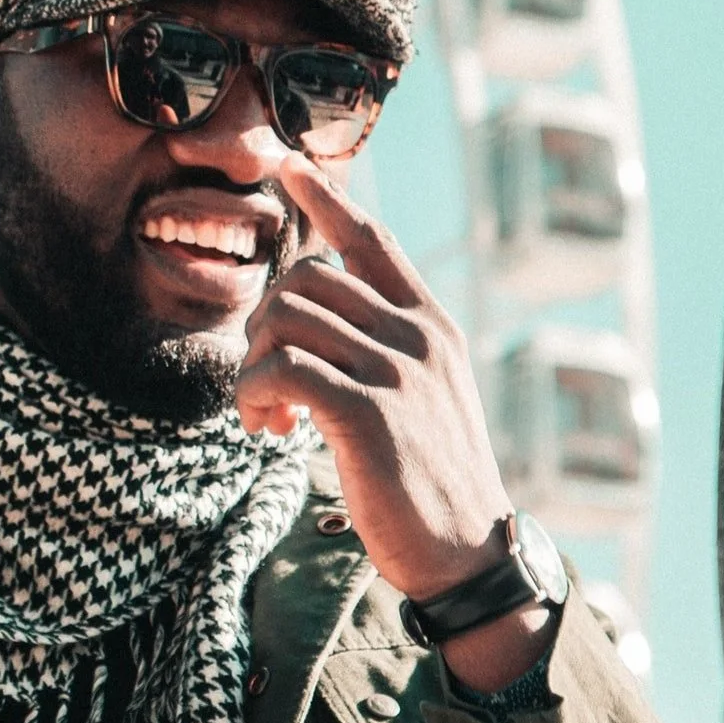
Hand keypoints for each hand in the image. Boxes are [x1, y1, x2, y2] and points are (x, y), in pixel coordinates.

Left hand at [239, 156, 553, 690]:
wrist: (470, 555)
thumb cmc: (436, 486)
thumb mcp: (428, 402)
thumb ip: (389, 356)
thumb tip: (319, 333)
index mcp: (433, 327)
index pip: (374, 242)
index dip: (328, 198)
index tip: (289, 168)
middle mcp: (418, 338)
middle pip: (307, 279)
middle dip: (264, 326)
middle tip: (266, 386)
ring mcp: (397, 374)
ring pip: (286, 320)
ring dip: (253, 367)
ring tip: (267, 417)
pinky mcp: (369, 416)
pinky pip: (283, 371)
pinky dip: (254, 397)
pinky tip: (268, 432)